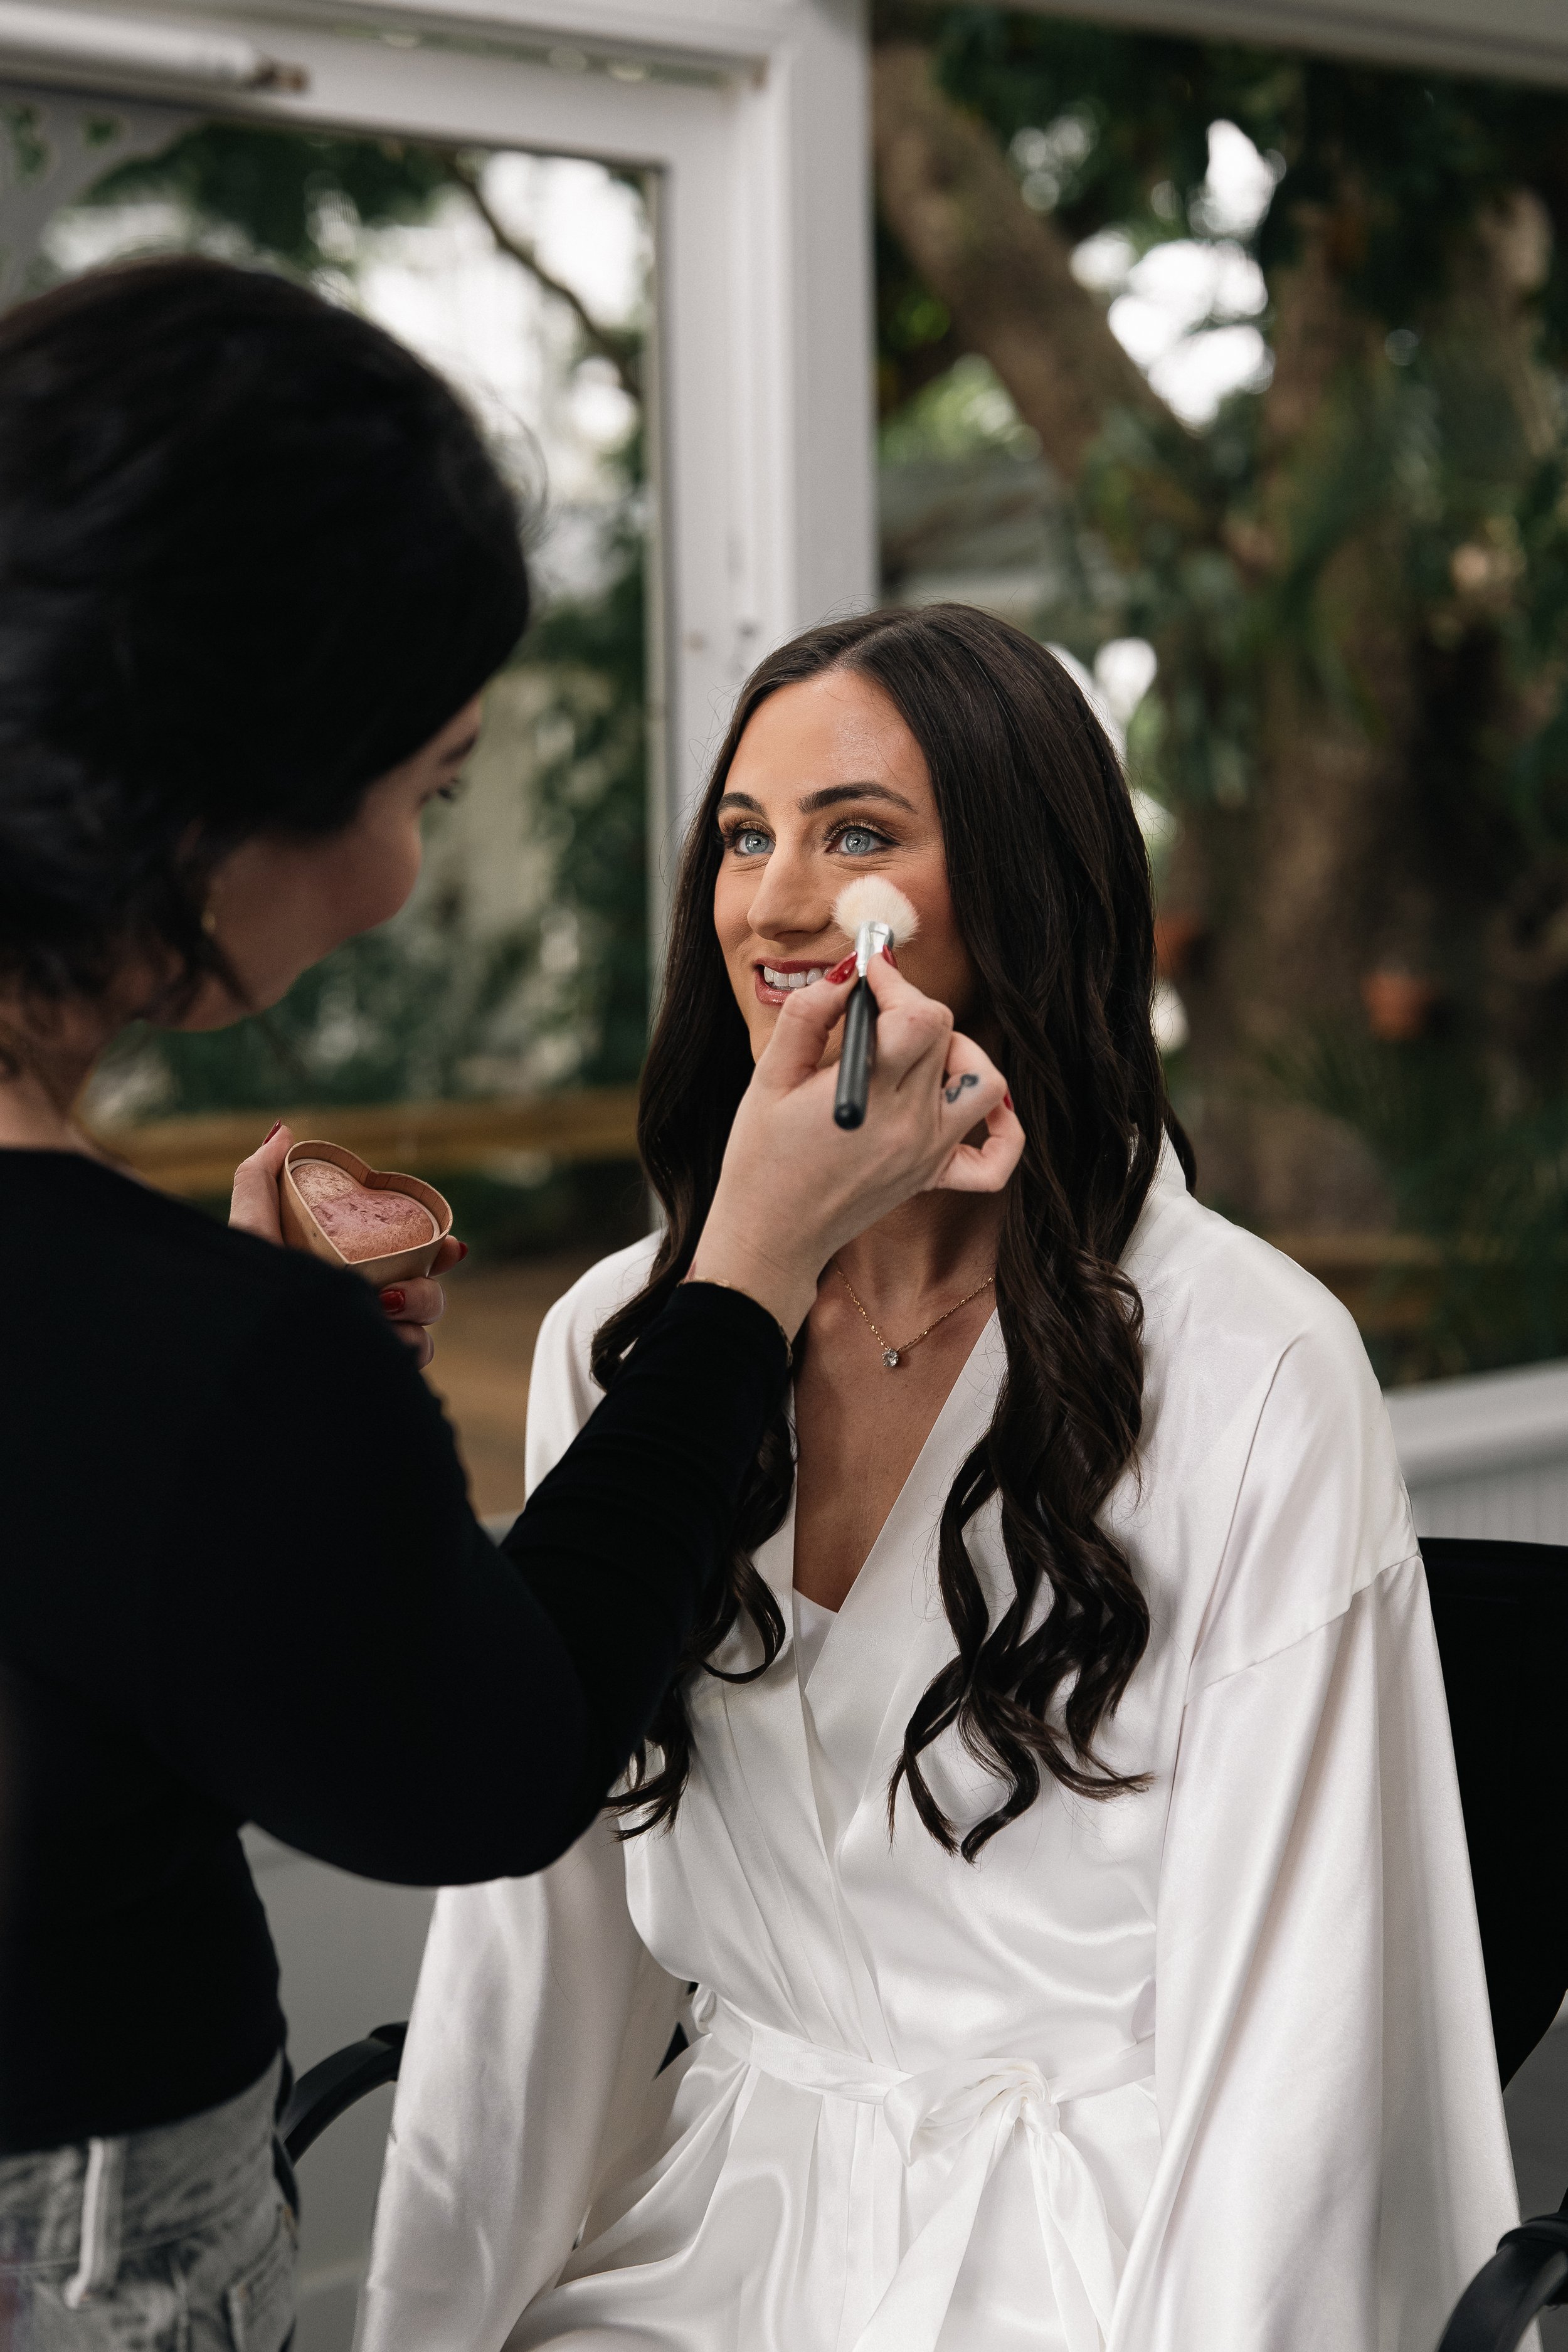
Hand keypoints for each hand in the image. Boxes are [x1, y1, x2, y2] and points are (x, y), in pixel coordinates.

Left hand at [229, 1120, 463, 1367]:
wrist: (249, 1353)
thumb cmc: (247, 1291)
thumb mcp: (249, 1229)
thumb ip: (259, 1180)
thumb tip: (284, 1132)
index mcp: (347, 1272)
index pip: (409, 1258)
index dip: (440, 1249)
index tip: (450, 1244)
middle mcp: (364, 1308)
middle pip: (427, 1291)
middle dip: (427, 1285)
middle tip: (395, 1287)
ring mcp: (371, 1343)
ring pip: (426, 1325)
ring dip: (416, 1312)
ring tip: (383, 1307)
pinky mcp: (376, 1372)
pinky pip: (416, 1356)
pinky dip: (407, 1347)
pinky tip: (382, 1340)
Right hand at [689, 956, 1022, 1336]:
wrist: (770, 1238)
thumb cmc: (759, 1160)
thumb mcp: (767, 1079)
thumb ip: (806, 1017)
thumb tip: (846, 975)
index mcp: (868, 1098)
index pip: (920, 1017)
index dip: (896, 983)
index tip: (868, 973)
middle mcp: (910, 1125)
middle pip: (945, 1035)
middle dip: (910, 1005)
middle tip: (872, 1007)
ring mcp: (929, 1153)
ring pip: (984, 1082)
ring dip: (959, 1052)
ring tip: (915, 1050)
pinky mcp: (934, 1177)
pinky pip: (995, 1157)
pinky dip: (1001, 1126)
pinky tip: (971, 1102)